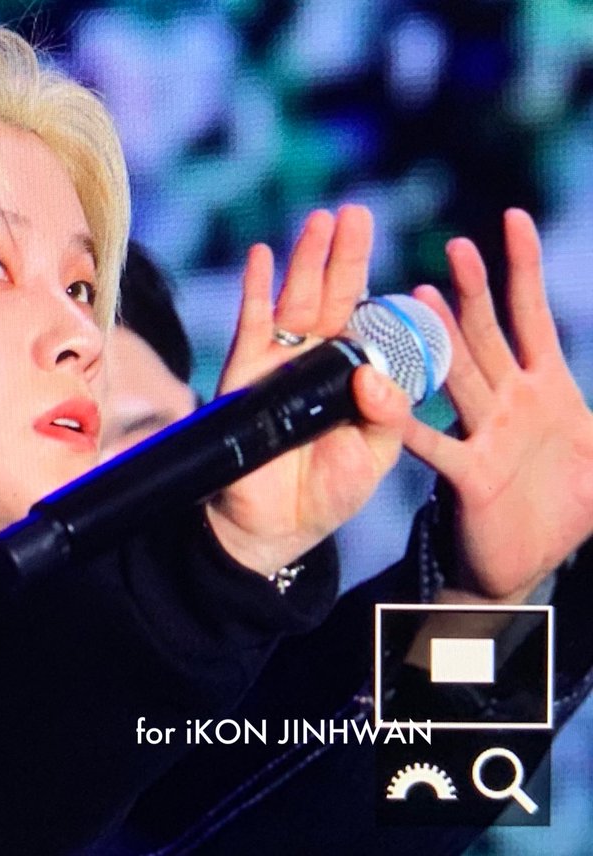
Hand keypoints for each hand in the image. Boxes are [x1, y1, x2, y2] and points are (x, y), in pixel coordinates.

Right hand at [206, 206, 410, 573]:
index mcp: (358, 375)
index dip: (385, 290)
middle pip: (336, 296)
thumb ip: (385, 414)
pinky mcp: (245, 373)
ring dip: (307, 259)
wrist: (274, 526)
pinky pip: (251, 324)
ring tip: (321, 221)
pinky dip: (255, 289)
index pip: (374, 322)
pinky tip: (261, 255)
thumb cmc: (330, 492)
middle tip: (356, 213)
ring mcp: (281, 363)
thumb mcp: (375, 454)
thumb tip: (372, 371)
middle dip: (346, 254)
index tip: (404, 263)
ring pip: (297, 300)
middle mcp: (320, 361)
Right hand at [404, 209, 592, 600]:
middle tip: (455, 249)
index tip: (512, 219)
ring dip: (438, 340)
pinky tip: (381, 395)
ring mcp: (484, 433)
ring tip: (417, 299)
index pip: (532, 314)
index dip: (523, 268)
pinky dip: (407, 420)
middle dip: (473, 290)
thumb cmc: (566, 507)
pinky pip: (434, 443)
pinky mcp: (467, 472)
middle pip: (487, 334)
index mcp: (545, 388)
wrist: (528, 562)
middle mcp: (507, 401)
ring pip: (458, 376)